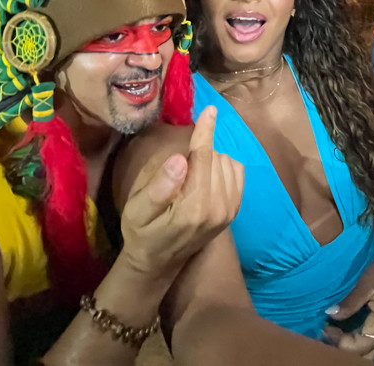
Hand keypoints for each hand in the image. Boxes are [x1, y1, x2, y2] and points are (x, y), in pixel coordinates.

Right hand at [119, 108, 243, 280]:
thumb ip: (158, 186)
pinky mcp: (234, 211)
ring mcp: (229, 211)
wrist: (158, 263)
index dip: (205, 131)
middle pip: (216, 157)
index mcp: (193, 206)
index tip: (209, 110)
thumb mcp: (137, 211)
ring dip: (211, 158)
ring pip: (228, 162)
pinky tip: (206, 176)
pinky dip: (223, 167)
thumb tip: (181, 158)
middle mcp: (218, 208)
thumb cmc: (142, 233)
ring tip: (191, 174)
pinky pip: (237, 173)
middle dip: (200, 149)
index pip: (204, 158)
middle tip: (179, 165)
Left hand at [323, 237, 373, 359]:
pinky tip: (349, 330)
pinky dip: (361, 341)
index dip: (339, 341)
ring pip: (373, 351)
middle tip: (329, 332)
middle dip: (346, 348)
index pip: (358, 347)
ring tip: (336, 332)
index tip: (325, 326)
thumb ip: (349, 303)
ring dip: (354, 346)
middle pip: (367, 355)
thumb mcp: (366, 283)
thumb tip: (330, 315)